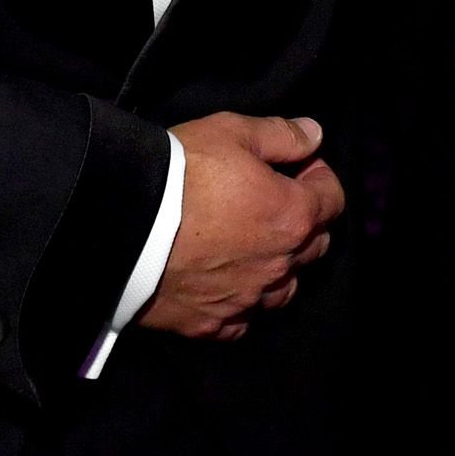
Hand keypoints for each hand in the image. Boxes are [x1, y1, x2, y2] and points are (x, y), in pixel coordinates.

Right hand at [137, 113, 345, 340]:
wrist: (120, 224)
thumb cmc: (180, 173)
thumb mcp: (231, 132)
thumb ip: (281, 135)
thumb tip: (314, 135)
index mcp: (292, 216)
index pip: (333, 200)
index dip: (319, 178)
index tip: (299, 167)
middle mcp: (278, 265)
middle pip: (315, 246)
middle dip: (304, 221)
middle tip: (274, 201)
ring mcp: (246, 300)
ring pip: (284, 289)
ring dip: (277, 266)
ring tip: (250, 245)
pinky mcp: (211, 323)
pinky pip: (242, 320)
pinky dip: (241, 303)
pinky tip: (225, 283)